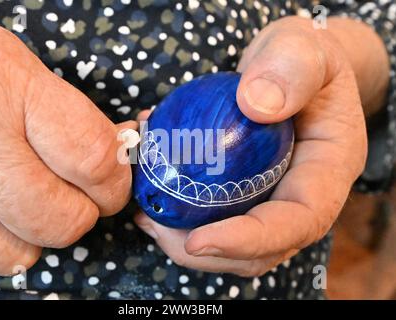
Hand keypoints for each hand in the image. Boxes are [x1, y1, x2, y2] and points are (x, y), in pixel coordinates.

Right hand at [0, 17, 133, 274]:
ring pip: (24, 252)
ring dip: (39, 232)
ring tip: (25, 198)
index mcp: (9, 88)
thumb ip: (76, 116)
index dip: (115, 182)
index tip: (114, 181)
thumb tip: (125, 150)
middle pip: (65, 218)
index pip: (93, 159)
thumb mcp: (22, 73)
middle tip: (75, 193)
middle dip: (84, 213)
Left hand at [135, 16, 388, 275]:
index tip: (197, 240)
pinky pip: (219, 217)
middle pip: (262, 250)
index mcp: (328, 171)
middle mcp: (303, 196)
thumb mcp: (303, 47)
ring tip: (147, 215)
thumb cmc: (302, 55)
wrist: (293, 66)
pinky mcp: (248, 192)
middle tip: (156, 225)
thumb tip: (256, 106)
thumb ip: (291, 67)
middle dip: (208, 253)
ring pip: (236, 244)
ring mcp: (274, 198)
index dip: (249, 240)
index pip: (297, 222)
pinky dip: (184, 215)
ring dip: (188, 242)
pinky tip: (153, 190)